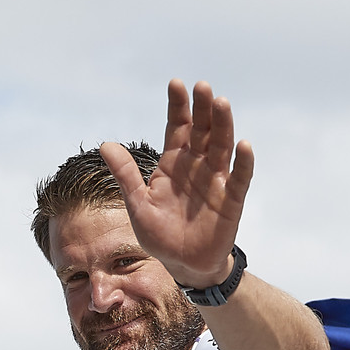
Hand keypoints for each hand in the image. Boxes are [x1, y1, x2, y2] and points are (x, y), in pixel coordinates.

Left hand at [101, 80, 252, 288]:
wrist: (184, 265)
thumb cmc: (159, 234)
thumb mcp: (137, 204)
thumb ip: (126, 174)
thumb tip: (105, 145)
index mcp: (173, 163)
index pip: (177, 128)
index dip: (178, 107)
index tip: (176, 83)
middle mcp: (196, 166)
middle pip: (202, 131)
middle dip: (202, 109)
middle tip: (202, 87)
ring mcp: (215, 181)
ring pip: (222, 147)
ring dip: (223, 125)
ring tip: (222, 103)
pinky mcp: (231, 200)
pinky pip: (239, 178)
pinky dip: (243, 162)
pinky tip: (243, 145)